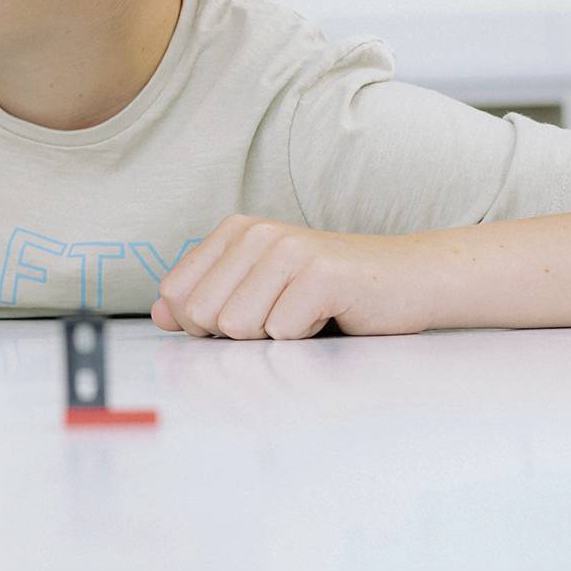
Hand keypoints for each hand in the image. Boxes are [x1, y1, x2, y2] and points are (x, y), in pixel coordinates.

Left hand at [151, 216, 426, 339]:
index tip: (246, 316)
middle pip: (202, 314)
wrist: (410, 281)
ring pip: (238, 326)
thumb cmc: (332, 295)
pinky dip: (306, 338)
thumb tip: (160, 314)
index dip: (201, 324)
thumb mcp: (261, 293)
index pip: (176, 294)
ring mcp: (288, 250)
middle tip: (281, 317)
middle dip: (239, 334)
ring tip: (306, 314)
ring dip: (274, 337)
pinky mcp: (320, 275)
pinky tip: (330, 315)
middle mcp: (256, 233)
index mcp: (235, 232)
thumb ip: (207, 300)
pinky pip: (281, 332)